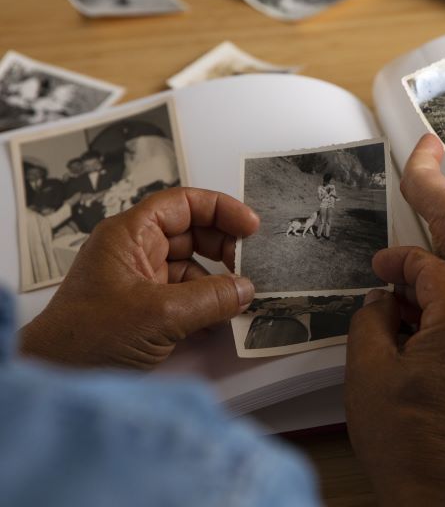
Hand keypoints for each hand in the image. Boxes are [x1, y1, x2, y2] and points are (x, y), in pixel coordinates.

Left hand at [20, 187, 259, 368]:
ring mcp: (140, 279)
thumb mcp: (160, 314)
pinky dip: (206, 304)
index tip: (251, 227)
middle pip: (192, 232)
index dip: (221, 209)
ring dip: (218, 281)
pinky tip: (219, 321)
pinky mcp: (145, 307)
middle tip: (251, 265)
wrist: (56, 376)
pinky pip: (185, 294)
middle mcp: (135, 251)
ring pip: (192, 265)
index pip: (182, 204)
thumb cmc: (88, 337)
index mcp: (129, 235)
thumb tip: (246, 289)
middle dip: (224, 247)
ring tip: (240, 299)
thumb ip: (210, 298)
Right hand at [346, 247, 444, 505]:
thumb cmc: (405, 442)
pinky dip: (440, 333)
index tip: (381, 263)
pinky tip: (413, 345)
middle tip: (383, 286)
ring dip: (426, 309)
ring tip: (392, 317)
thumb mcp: (368, 367)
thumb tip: (380, 301)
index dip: (403, 260)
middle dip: (415, 283)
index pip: (437, 270)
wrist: (433, 493)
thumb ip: (371, 319)